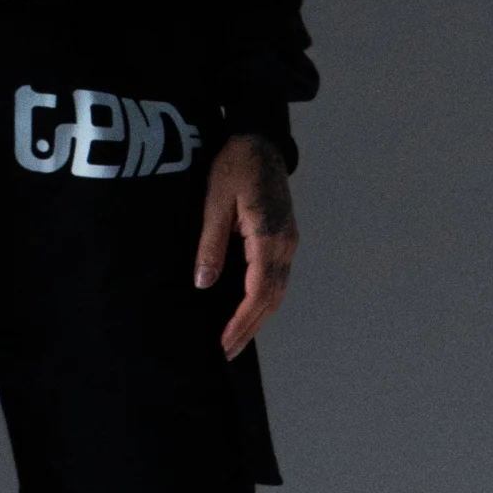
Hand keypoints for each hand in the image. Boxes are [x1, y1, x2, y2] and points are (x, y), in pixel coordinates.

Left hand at [193, 134, 297, 359]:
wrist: (260, 139)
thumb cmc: (235, 165)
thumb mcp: (215, 202)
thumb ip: (210, 245)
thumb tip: (203, 284)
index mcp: (269, 238)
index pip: (258, 293)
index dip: (241, 322)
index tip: (223, 343)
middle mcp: (286, 245)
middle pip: (272, 299)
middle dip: (250, 328)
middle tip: (227, 352)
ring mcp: (289, 241)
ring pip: (277, 290)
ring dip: (258, 317)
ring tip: (235, 338)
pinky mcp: (285, 237)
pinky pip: (276, 277)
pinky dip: (263, 298)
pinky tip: (246, 308)